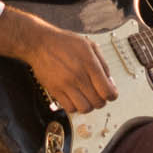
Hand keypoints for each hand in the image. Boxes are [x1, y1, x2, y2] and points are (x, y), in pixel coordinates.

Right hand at [0, 12, 117, 114]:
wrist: (40, 44)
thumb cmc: (64, 43)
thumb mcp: (90, 46)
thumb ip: (103, 64)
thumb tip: (110, 81)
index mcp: (90, 64)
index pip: (107, 91)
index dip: (113, 95)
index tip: (111, 93)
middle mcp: (78, 76)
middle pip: (98, 102)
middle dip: (102, 101)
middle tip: (99, 95)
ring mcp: (66, 85)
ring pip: (84, 109)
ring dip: (89, 106)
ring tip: (87, 98)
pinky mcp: (55, 91)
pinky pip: (70, 108)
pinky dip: (76, 107)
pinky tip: (76, 98)